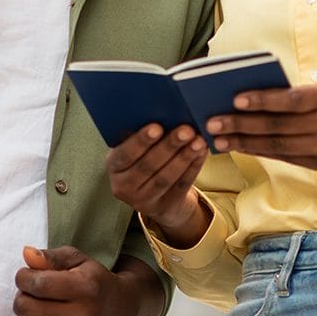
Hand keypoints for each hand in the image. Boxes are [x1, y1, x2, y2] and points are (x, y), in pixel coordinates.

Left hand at [11, 247, 157, 315]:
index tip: (27, 276)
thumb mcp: (78, 261)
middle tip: (34, 294)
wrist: (121, 314)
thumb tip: (27, 254)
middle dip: (23, 296)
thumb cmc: (94, 284)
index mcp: (87, 289)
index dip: (23, 277)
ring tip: (39, 309)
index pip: (37, 284)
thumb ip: (51, 257)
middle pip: (25, 307)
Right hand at [105, 123, 208, 244]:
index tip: (157, 126)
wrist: (155, 195)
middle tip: (186, 130)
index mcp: (114, 166)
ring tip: (198, 140)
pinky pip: (181, 185)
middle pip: (148, 165)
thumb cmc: (143, 160)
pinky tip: (202, 152)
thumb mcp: (134, 150)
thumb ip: (139, 134)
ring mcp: (143, 200)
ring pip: (166, 177)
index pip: (125, 154)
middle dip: (169, 146)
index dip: (140, 141)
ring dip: (184, 157)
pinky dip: (193, 167)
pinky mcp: (165, 206)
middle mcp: (124, 186)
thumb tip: (160, 109)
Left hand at [207, 80, 316, 188]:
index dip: (263, 100)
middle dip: (242, 124)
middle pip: (279, 126)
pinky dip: (261, 151)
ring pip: (277, 146)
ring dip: (244, 142)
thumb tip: (260, 96)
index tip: (235, 99)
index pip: (293, 100)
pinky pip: (285, 157)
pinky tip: (241, 146)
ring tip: (218, 138)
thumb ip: (308, 94)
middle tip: (212, 122)